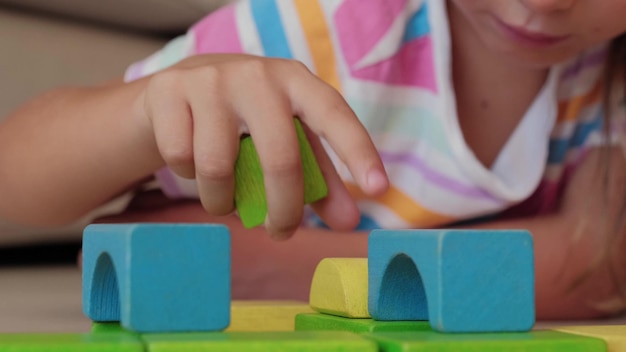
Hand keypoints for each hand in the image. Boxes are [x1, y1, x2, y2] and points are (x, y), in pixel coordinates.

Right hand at [134, 54, 388, 238]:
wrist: (178, 90)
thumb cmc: (244, 122)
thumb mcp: (284, 141)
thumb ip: (318, 179)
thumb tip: (349, 222)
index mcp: (296, 81)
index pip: (334, 114)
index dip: (358, 151)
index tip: (379, 189)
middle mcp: (257, 74)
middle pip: (278, 156)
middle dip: (283, 208)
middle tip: (279, 232)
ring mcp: (210, 80)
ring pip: (217, 167)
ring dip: (221, 201)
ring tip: (223, 198)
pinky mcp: (168, 91)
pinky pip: (180, 160)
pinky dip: (187, 177)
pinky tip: (189, 161)